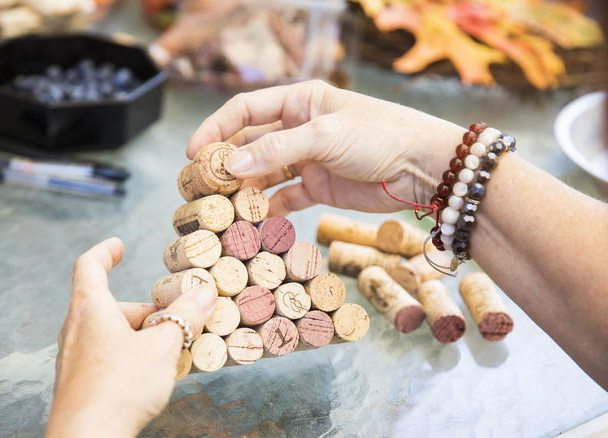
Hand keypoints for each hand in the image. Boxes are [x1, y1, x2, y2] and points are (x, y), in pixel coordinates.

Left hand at [45, 237, 216, 437]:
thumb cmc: (119, 388)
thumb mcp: (163, 347)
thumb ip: (184, 317)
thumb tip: (203, 292)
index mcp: (90, 309)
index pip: (89, 266)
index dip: (105, 252)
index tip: (119, 246)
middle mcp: (76, 330)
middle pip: (109, 306)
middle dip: (144, 310)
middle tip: (173, 320)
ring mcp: (74, 359)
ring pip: (109, 334)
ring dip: (139, 335)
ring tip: (169, 352)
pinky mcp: (79, 384)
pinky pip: (106, 358)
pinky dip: (129, 357)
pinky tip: (151, 376)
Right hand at [187, 80, 464, 216]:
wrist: (424, 169)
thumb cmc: (381, 135)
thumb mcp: (324, 135)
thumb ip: (275, 150)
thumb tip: (229, 165)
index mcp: (299, 102)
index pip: (246, 110)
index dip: (217, 128)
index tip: (194, 151)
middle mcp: (299, 129)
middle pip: (250, 144)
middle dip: (225, 164)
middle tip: (201, 186)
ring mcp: (308, 159)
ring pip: (264, 174)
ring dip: (244, 189)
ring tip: (222, 207)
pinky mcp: (319, 188)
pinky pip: (284, 198)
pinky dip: (269, 209)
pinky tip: (254, 221)